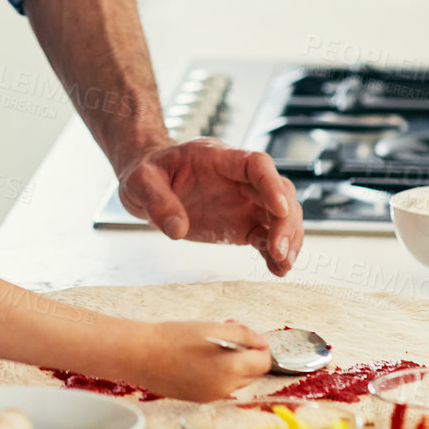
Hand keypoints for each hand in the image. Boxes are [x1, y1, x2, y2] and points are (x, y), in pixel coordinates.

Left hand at [117, 138, 302, 275]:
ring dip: (288, 238)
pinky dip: (275, 252)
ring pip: (281, 214)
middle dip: (285, 220)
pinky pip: (266, 236)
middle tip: (278, 251)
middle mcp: (238, 178)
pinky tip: (277, 269)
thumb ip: (157, 202)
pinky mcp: (241, 223)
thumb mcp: (140, 181)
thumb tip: (177, 230)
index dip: (272, 184)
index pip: (256, 164)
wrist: (148, 185)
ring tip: (283, 265)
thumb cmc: (147, 173)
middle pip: (279, 190)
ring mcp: (243, 201)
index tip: (280, 209)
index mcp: (218, 158)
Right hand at [123, 321, 273, 403]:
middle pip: (252, 373)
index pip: (264, 362)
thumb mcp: (212, 328)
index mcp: (231, 369)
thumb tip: (262, 342)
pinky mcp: (199, 399)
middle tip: (227, 334)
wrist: (141, 355)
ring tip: (210, 345)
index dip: (260, 347)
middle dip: (246, 354)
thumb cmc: (172, 338)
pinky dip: (216, 373)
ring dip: (231, 363)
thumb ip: (244, 334)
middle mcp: (225, 388)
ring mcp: (211, 396)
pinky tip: (199, 358)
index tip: (249, 336)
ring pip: (235, 380)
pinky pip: (218, 386)